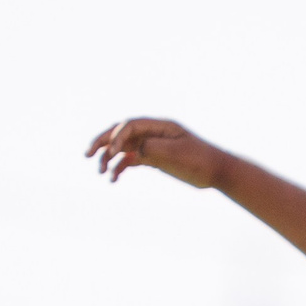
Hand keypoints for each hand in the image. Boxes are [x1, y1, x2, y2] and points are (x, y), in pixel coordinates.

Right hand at [87, 117, 226, 187]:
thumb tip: (133, 152)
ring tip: (100, 172)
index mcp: (160, 126)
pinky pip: (131, 160)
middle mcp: (153, 133)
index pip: (130, 126)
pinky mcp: (154, 158)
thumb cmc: (201, 160)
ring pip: (124, 148)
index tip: (112, 154)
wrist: (218, 171)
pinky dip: (121, 168)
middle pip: (121, 133)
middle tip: (86, 154)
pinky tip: (113, 179)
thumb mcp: (177, 154)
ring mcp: (152, 145)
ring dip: (109, 158)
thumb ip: (153, 149)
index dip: (117, 137)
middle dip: (103, 142)